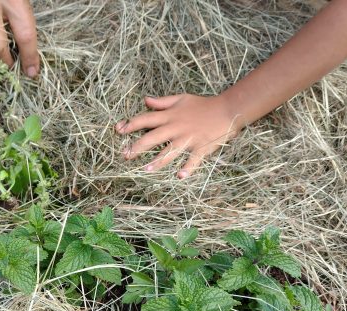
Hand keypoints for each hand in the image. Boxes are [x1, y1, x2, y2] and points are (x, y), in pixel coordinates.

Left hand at [116, 94, 240, 178]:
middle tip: (124, 155)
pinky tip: (180, 176)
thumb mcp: (181, 99)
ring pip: (170, 151)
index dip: (131, 124)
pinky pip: (193, 160)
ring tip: (145, 170)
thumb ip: (162, 102)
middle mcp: (176, 127)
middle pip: (152, 138)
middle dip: (137, 147)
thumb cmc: (203, 105)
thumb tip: (145, 100)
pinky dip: (187, 168)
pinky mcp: (201, 147)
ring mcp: (188, 138)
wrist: (227, 109)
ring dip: (157, 161)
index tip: (119, 130)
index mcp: (170, 116)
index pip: (146, 119)